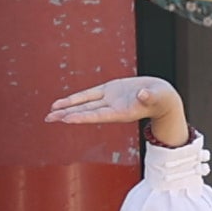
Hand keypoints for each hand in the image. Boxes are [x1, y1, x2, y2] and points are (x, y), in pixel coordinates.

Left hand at [48, 73, 188, 149]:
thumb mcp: (158, 97)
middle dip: (67, 115)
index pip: (98, 115)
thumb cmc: (162, 100)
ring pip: (84, 104)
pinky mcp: (110, 91)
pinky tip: (63, 102)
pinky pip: (89, 95)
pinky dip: (76, 99)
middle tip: (49, 119)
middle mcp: (112, 108)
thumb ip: (150, 97)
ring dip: (67, 108)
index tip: (66, 119)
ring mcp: (109, 100)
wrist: (162, 97)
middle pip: (86, 112)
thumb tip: (143, 94)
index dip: (82, 116)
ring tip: (50, 112)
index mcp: (122, 112)